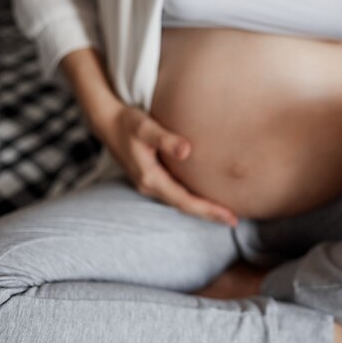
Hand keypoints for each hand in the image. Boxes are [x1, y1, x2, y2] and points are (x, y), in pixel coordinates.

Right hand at [96, 104, 238, 225]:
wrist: (107, 122)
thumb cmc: (127, 121)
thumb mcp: (145, 127)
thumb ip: (165, 138)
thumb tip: (186, 150)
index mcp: (150, 178)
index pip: (185, 201)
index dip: (208, 210)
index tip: (229, 217)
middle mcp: (149, 185)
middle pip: (184, 206)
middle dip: (208, 214)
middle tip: (234, 220)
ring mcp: (149, 183)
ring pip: (179, 201)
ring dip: (201, 208)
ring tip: (224, 212)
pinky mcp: (151, 177)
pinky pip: (175, 194)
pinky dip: (191, 198)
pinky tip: (204, 196)